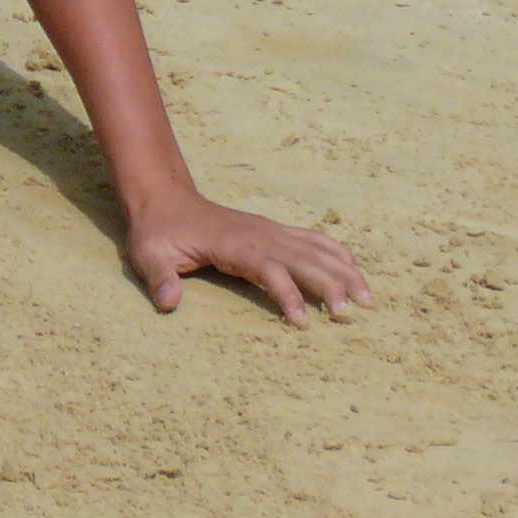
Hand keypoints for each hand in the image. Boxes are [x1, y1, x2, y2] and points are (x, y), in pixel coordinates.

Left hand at [124, 190, 370, 325]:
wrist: (163, 196)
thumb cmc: (157, 230)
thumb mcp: (148, 254)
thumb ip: (159, 277)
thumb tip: (168, 302)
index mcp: (232, 244)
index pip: (268, 268)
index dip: (287, 293)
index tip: (302, 321)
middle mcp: (258, 235)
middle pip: (302, 259)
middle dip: (329, 285)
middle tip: (351, 314)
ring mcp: (268, 230)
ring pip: (314, 249)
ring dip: (342, 271)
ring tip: (369, 298)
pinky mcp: (272, 230)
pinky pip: (311, 238)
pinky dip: (335, 251)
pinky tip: (355, 268)